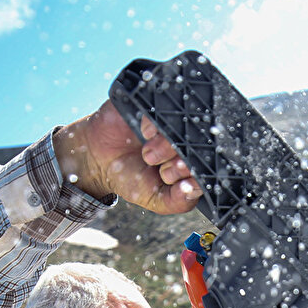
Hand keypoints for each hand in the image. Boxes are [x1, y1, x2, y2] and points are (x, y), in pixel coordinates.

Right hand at [53, 100, 200, 213]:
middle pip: (201, 144)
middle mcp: (184, 140)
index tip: (184, 181)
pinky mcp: (153, 106)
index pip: (210, 163)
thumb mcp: (156, 200)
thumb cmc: (130, 178)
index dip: (200, 173)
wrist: (97, 159)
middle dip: (184, 161)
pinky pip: (164, 108)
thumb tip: (194, 191)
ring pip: (184, 127)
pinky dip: (155, 123)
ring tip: (149, 155)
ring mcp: (170, 122)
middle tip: (166, 171)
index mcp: (190, 160)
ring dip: (168, 144)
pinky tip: (145, 133)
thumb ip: (179, 201)